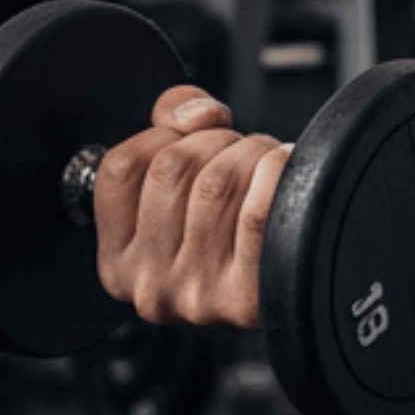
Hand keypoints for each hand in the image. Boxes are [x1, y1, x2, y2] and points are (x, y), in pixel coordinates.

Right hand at [91, 85, 291, 330]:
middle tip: (242, 152)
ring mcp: (196, 297)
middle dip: (217, 140)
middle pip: (171, 169)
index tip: (191, 140)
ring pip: (216, 184)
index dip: (162, 134)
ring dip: (252, 153)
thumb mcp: (183, 182)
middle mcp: (149, 287)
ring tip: (265, 164)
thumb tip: (195, 115)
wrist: (296, 281)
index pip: (121, 167)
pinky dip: (277, 173)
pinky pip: (257, 214)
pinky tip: (287, 166)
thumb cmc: (233, 225)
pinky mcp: (246, 299)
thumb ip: (172, 121)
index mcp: (118, 262)